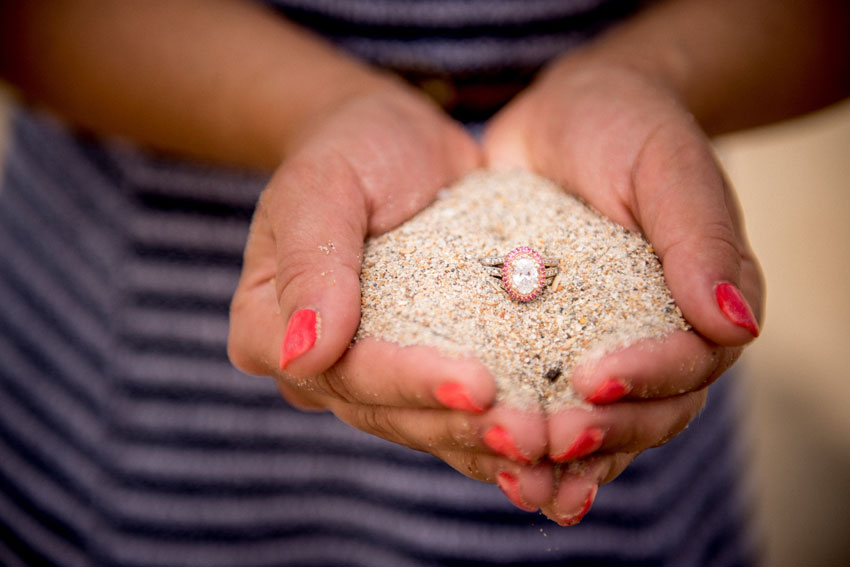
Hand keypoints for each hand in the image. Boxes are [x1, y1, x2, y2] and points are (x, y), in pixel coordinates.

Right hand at [227, 85, 560, 507]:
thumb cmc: (352, 150)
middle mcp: (318, 366)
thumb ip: (310, 262)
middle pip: (383, 411)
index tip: (476, 385)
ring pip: (423, 425)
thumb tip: (303, 354)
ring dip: (486, 443)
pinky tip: (551, 448)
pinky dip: (499, 432)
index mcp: (270, 327)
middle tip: (531, 435)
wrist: (398, 147)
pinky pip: (455, 412)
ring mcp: (370, 374)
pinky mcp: (421, 370)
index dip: (405, 383)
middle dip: (458, 425)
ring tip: (550, 447)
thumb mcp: (323, 184)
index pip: (337, 370)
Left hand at [484, 59, 763, 523]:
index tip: (596, 379)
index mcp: (703, 303)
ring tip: (518, 476)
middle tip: (549, 440)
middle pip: (646, 411)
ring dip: (560, 458)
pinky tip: (489, 463)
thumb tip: (736, 324)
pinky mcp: (542, 348)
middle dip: (600, 432)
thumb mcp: (664, 165)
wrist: (563, 121)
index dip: (649, 378)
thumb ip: (701, 237)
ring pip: (594, 422)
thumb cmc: (625, 128)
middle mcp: (657, 339)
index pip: (691, 361)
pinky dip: (522, 437)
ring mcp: (599, 348)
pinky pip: (539, 402)